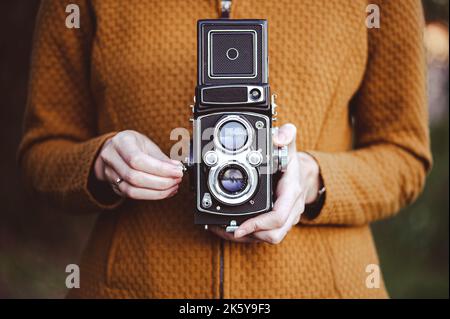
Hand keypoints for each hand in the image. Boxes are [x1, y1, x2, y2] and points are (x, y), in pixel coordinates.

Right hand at [94, 130, 183, 199]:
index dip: (160, 168)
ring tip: (173, 186)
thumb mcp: (147, 144)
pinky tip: (165, 191)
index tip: (178, 171)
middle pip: (135, 177)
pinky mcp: (115, 187)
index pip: (138, 159)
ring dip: (158, 191)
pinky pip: (133, 196)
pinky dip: (152, 195)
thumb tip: (177, 168)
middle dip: (161, 182)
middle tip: (177, 179)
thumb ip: (161, 158)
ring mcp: (110, 174)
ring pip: (133, 190)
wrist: (115, 149)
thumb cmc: (133, 144)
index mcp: (121, 142)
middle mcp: (111, 158)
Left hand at [209, 123, 320, 243]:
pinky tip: (231, 229)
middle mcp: (291, 210)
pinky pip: (266, 235)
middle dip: (250, 235)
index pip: (278, 216)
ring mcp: (287, 219)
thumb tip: (279, 136)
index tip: (241, 227)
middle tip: (228, 230)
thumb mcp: (290, 146)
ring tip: (225, 230)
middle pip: (274, 234)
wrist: (305, 175)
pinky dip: (249, 235)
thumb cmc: (293, 163)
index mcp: (292, 194)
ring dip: (247, 237)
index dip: (259, 225)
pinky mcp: (280, 223)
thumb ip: (287, 135)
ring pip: (269, 237)